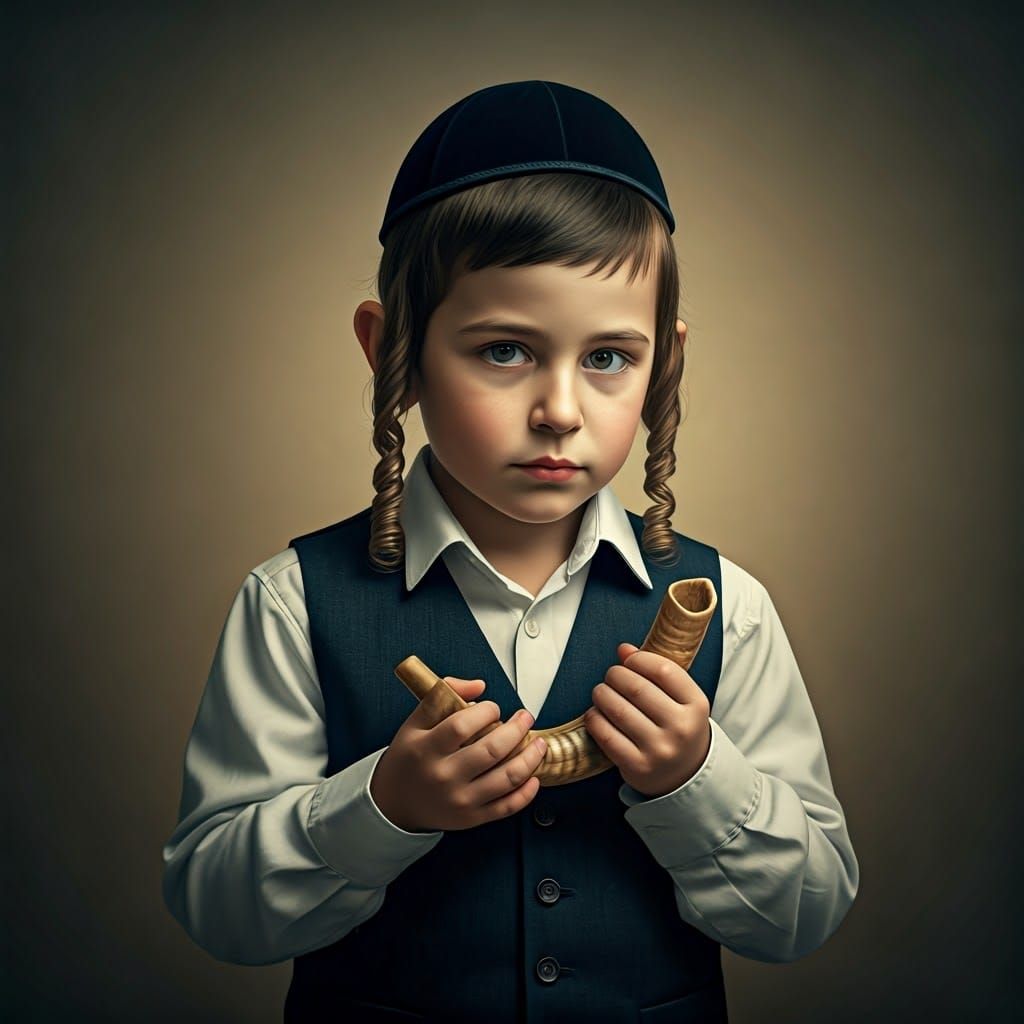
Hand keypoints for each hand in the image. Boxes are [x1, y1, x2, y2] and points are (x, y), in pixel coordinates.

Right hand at [369, 677, 547, 832]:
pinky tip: (533, 775)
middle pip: (491, 751)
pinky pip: (508, 806)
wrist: (395, 802)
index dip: (485, 711)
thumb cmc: (410, 758)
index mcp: (426, 749)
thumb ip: (444, 694)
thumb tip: (479, 686)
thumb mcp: (415, 722)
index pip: (462, 726)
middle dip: (517, 729)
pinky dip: (527, 791)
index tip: (492, 707)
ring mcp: (459, 801)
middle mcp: (443, 777)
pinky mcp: (471, 818)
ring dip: (531, 758)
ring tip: (538, 743)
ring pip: (507, 778)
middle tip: (525, 717)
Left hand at [583, 642, 711, 798]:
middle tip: (611, 675)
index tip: (629, 660)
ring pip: (617, 709)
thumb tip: (623, 649)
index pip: (664, 670)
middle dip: (615, 675)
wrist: (685, 775)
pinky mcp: (637, 766)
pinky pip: (606, 735)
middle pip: (636, 688)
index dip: (639, 660)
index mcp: (696, 706)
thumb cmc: (677, 727)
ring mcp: (659, 749)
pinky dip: (594, 719)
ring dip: (601, 694)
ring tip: (601, 692)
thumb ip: (655, 671)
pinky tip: (595, 713)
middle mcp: (681, 728)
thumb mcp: (679, 699)